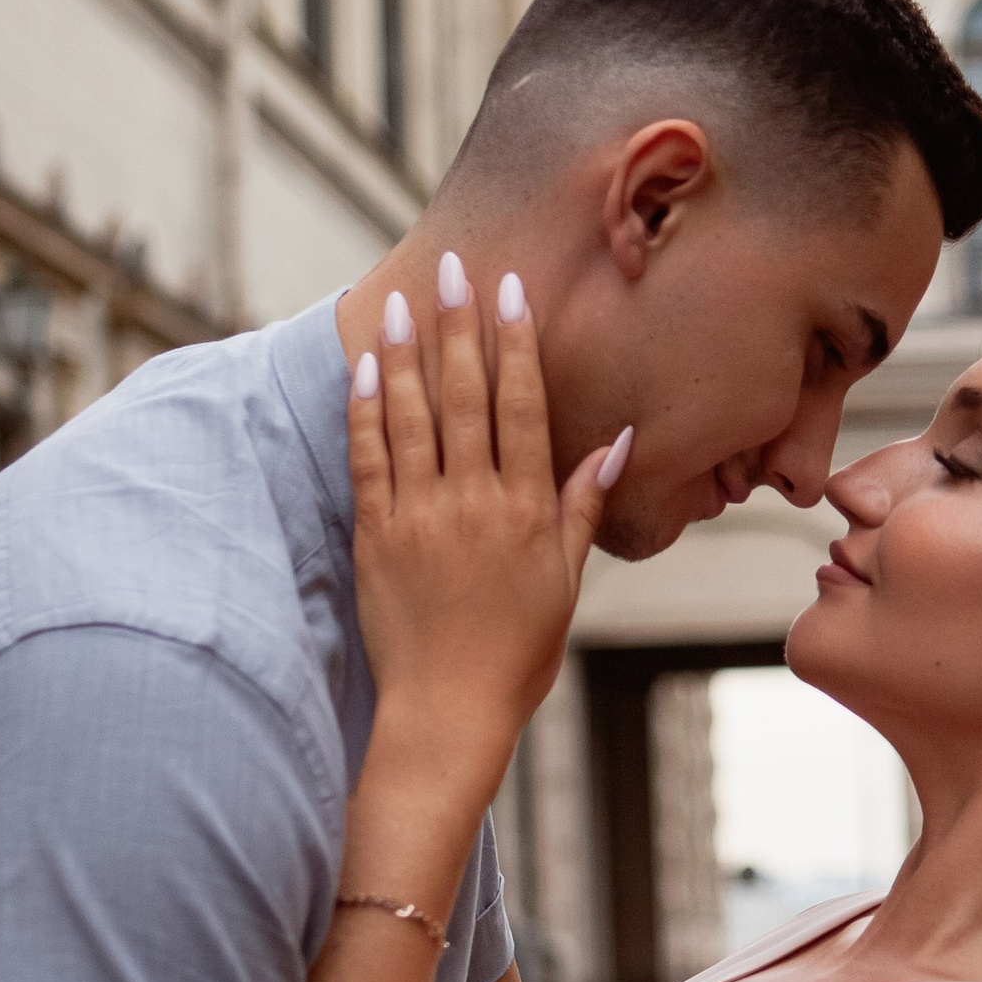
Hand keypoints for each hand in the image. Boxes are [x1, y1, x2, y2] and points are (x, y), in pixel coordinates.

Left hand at [349, 263, 628, 796]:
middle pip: (465, 397)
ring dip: (406, 354)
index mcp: (526, 511)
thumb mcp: (566, 580)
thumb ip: (583, 505)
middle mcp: (472, 504)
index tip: (510, 290)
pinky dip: (365, 411)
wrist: (447, 713)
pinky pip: (367, 460)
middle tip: (453, 268)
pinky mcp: (374, 538)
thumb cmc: (517, 652)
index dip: (515, 343)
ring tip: (400, 301)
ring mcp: (419, 518)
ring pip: (412, 418)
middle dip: (460, 326)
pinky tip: (366, 369)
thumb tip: (616, 439)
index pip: (521, 406)